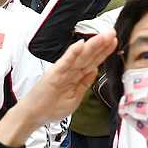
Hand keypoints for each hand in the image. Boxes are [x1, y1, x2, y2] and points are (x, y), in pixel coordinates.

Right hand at [0, 30, 117, 140]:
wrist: (33, 115)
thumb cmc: (50, 107)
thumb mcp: (75, 97)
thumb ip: (85, 83)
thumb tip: (95, 70)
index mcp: (76, 76)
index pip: (93, 61)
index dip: (104, 52)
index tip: (114, 43)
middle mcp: (70, 71)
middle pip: (89, 56)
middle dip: (102, 45)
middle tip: (112, 33)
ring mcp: (62, 71)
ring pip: (80, 56)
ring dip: (92, 45)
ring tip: (103, 36)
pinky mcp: (54, 74)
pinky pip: (65, 63)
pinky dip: (72, 53)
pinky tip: (80, 45)